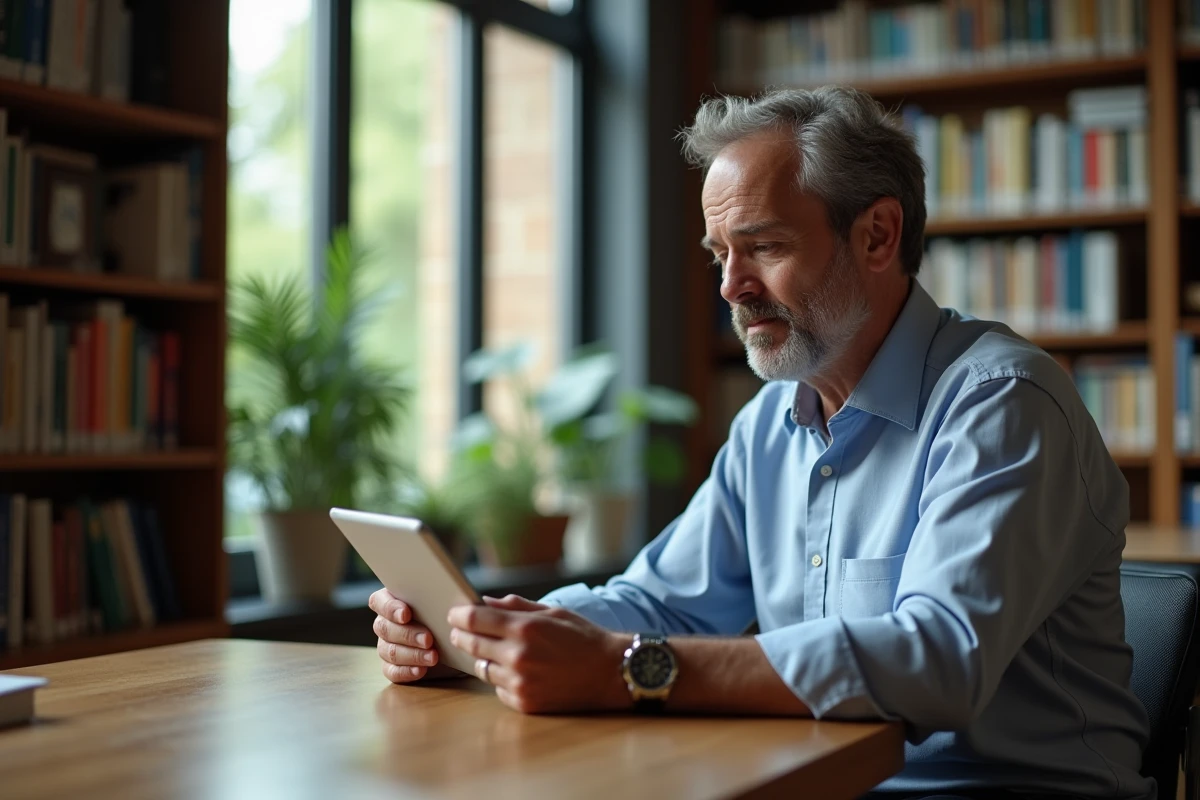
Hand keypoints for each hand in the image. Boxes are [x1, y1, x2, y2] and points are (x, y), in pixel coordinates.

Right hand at [368, 588, 461, 683]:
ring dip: (412, 654)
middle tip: (428, 639)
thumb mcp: (451, 605)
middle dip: (407, 634)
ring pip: (389, 651)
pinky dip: (406, 671)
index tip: (406, 614)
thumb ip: (446, 598)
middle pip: (384, 628)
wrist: (457, 644)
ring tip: (433, 657)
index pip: (379, 601)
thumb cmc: (449, 617)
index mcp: (393, 601)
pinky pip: (392, 671)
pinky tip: (421, 670)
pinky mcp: (392, 666)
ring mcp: (386, 645)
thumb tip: (455, 600)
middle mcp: (385, 623)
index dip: (389, 607)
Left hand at [447, 594, 631, 713]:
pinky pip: (497, 689)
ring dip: (483, 658)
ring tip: (493, 650)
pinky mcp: (524, 703)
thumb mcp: (552, 612)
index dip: (459, 614)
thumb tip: (484, 601)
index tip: (454, 613)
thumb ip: (515, 606)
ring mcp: (520, 682)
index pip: (474, 619)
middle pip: (471, 644)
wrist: (611, 673)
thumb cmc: (583, 638)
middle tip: (461, 631)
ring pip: (481, 668)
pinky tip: (514, 671)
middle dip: (462, 635)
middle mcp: (518, 656)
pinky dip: (501, 679)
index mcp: (525, 628)